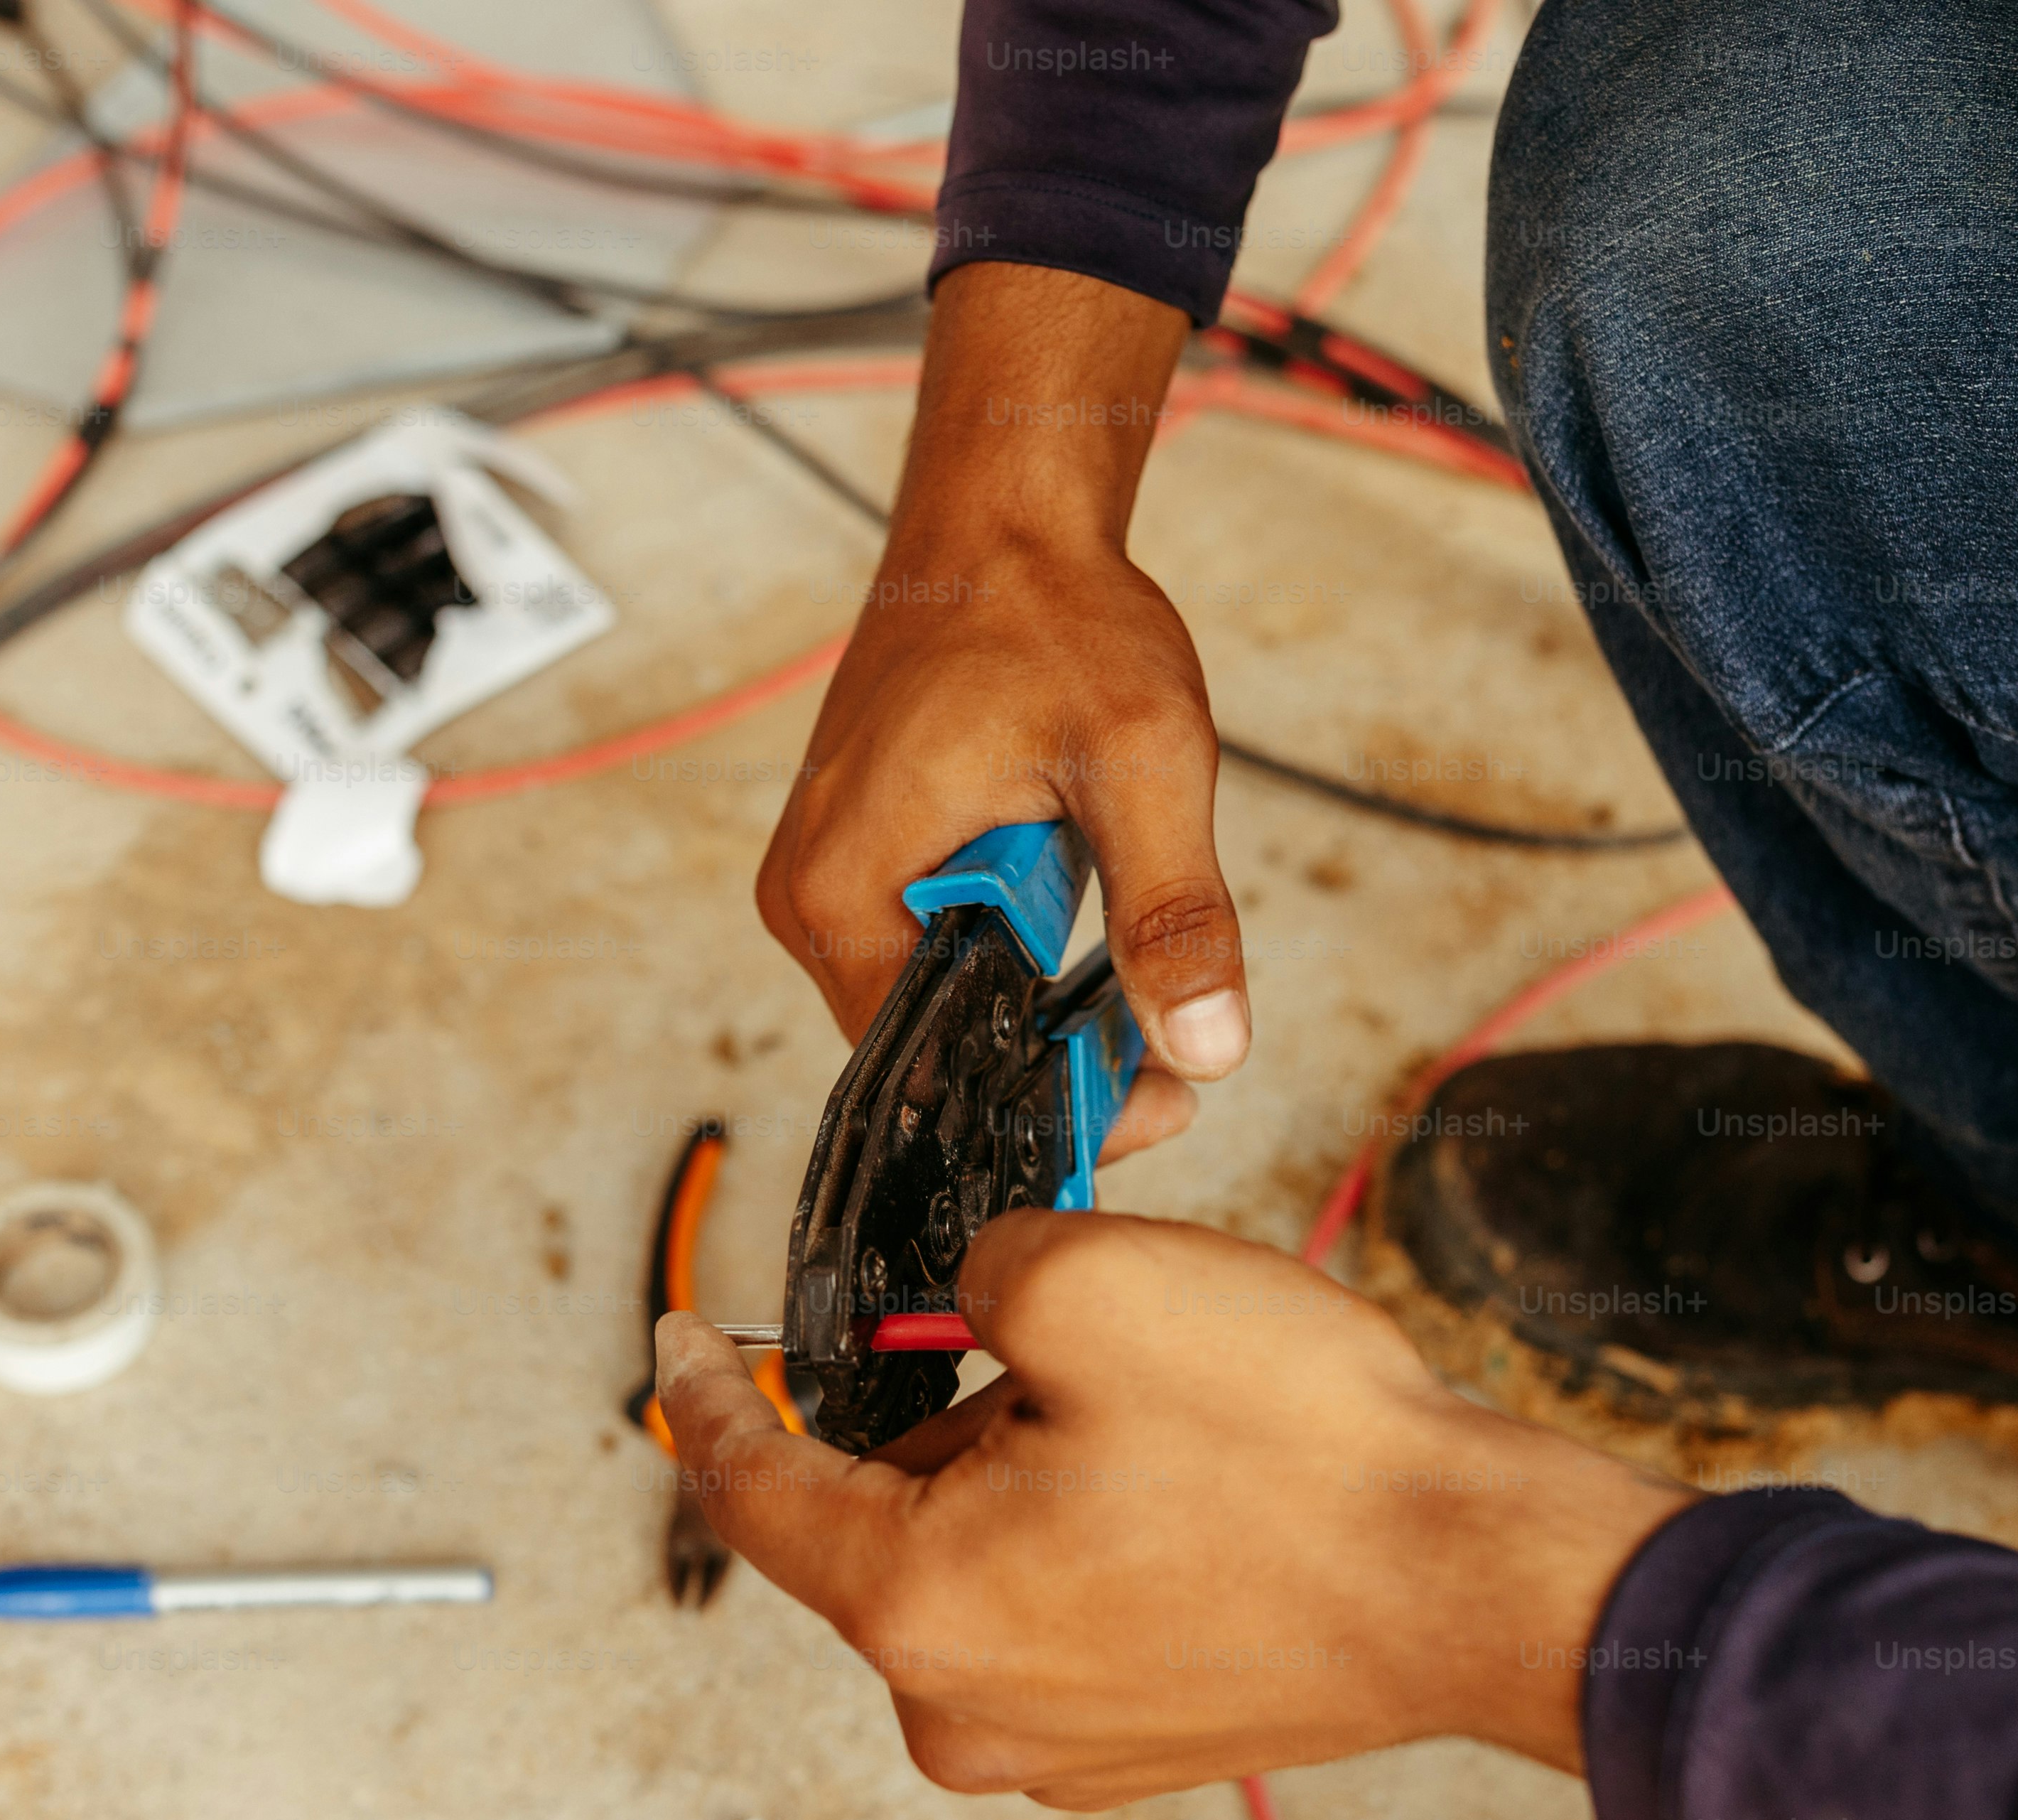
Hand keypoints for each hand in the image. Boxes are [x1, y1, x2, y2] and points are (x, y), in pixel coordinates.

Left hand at [652, 1213, 1692, 1807]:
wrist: (1480, 1587)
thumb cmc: (1300, 1452)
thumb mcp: (1092, 1280)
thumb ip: (973, 1265)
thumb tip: (968, 1294)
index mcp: (915, 1608)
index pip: (751, 1487)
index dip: (706, 1390)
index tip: (680, 1330)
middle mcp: (960, 1714)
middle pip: (884, 1518)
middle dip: (948, 1412)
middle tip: (1071, 1344)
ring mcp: (1050, 1752)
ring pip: (977, 1561)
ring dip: (1028, 1473)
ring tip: (1165, 1426)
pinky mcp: (1133, 1752)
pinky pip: (1057, 1614)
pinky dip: (1089, 1538)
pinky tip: (1196, 1494)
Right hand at [758, 266, 1251, 1163]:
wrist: (1008, 519)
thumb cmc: (1055, 616)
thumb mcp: (1144, 764)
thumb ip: (1174, 914)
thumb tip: (1208, 1047)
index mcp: (843, 893)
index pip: (933, 1074)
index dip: (1049, 1102)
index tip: (1157, 1100)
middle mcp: (809, 899)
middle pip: (935, 1048)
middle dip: (1052, 1056)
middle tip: (1167, 1043)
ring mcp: (828, 877)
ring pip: (944, 1000)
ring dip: (1038, 1000)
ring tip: (1130, 964)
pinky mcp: (859, 856)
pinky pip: (937, 946)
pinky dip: (1013, 951)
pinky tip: (1078, 914)